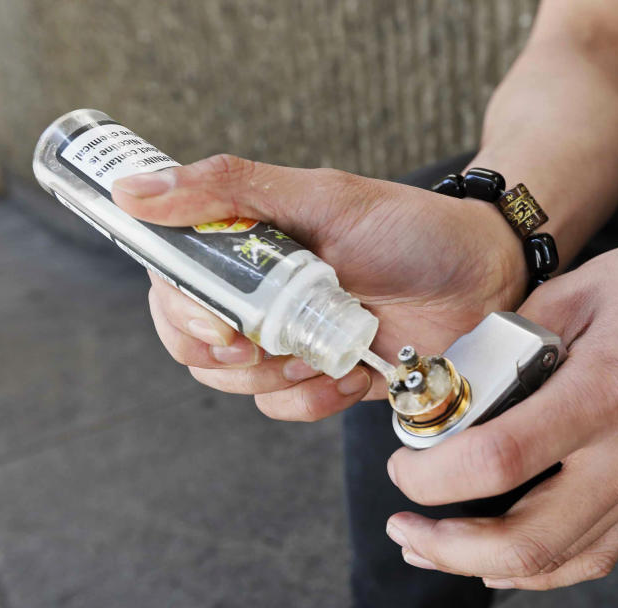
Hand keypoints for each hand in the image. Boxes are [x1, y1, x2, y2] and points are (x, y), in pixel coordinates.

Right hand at [112, 155, 526, 420]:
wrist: (486, 277)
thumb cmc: (409, 228)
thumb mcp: (322, 197)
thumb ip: (229, 189)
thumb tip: (131, 189)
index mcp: (247, 246)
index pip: (173, 286)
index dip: (181, 314)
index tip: (221, 323)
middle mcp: (261, 295)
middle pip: (194, 344)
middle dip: (228, 352)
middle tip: (269, 341)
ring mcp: (293, 340)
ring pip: (237, 383)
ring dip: (280, 373)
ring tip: (331, 344)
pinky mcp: (325, 378)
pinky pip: (287, 408)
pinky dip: (316, 398)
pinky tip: (354, 372)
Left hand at [385, 228, 617, 588]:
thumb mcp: (577, 290)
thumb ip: (511, 340)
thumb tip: (457, 383)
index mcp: (602, 392)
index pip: (502, 460)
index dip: (435, 473)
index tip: (404, 463)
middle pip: (529, 542)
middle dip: (449, 550)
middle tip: (404, 528)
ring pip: (560, 561)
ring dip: (485, 566)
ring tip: (433, 549)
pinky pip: (595, 553)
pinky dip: (541, 567)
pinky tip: (502, 559)